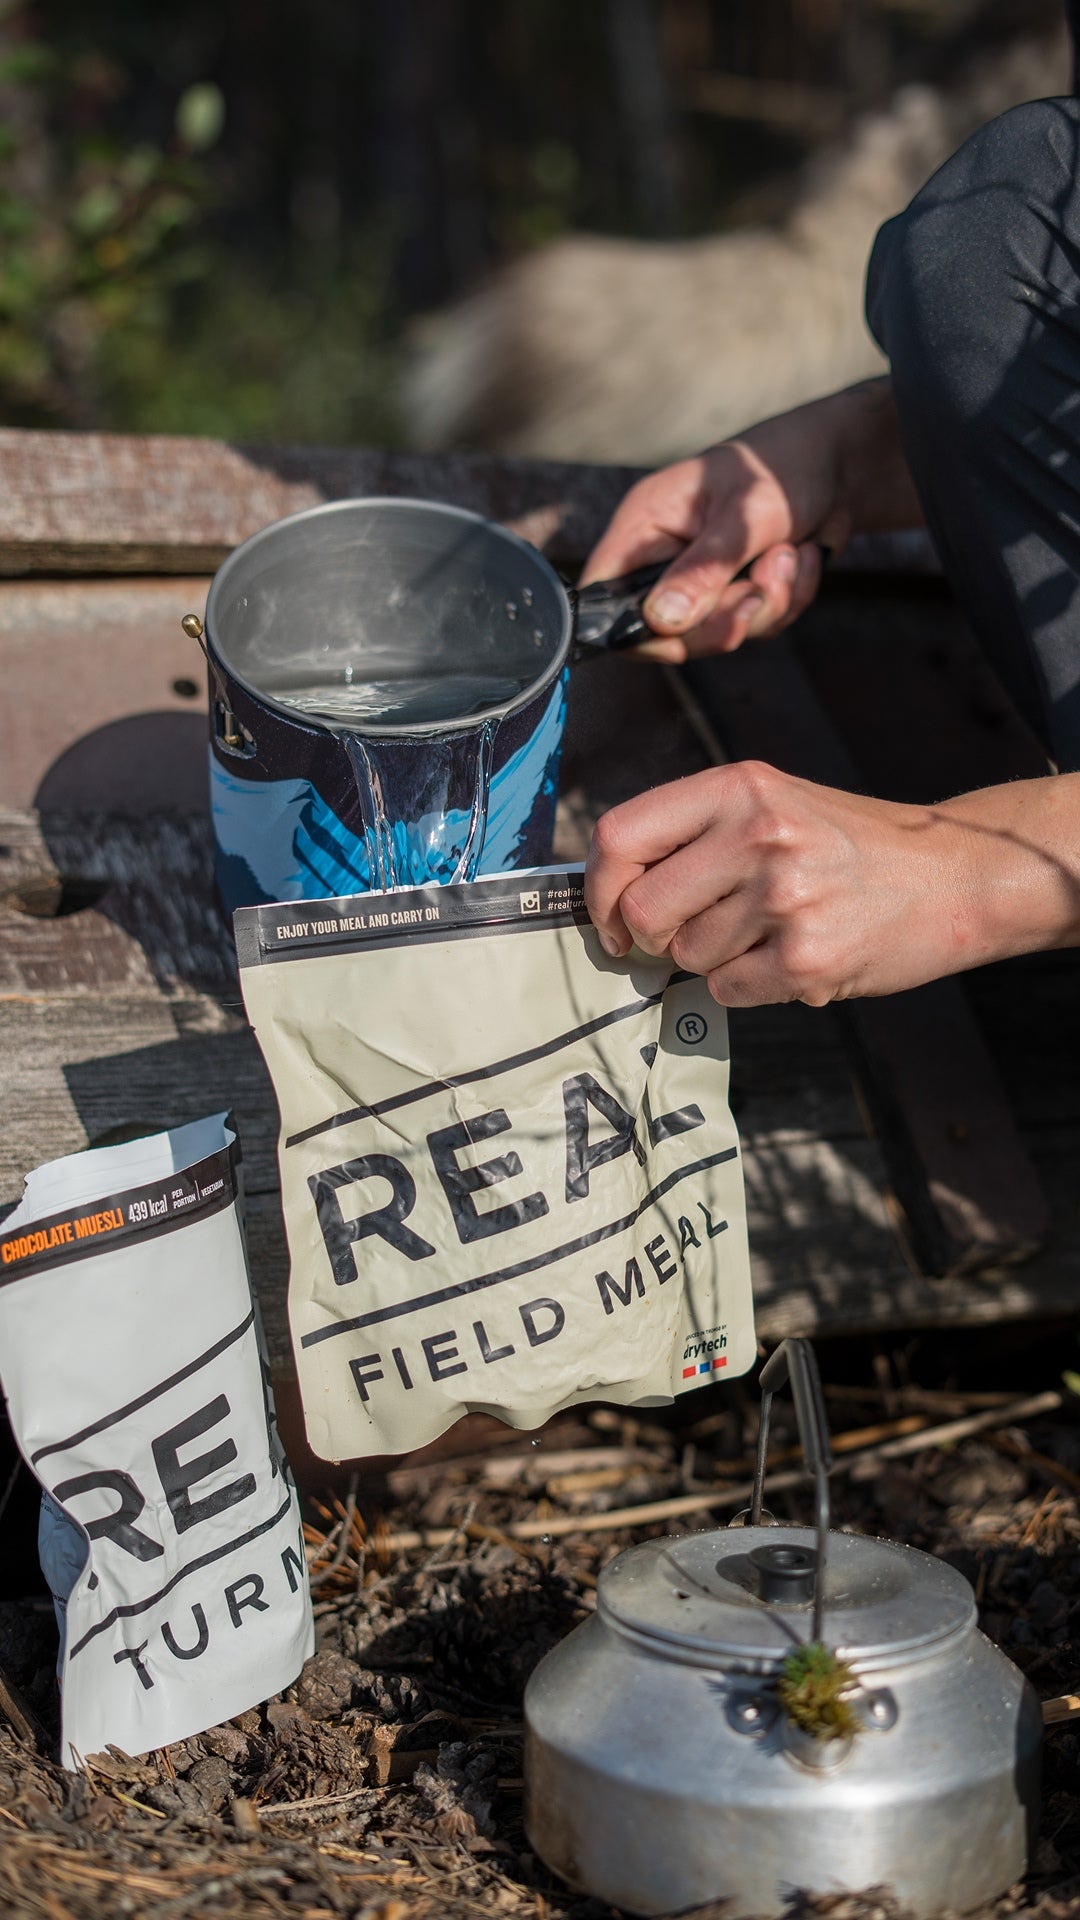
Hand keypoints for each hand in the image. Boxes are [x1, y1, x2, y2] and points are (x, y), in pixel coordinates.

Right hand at [582, 379, 919, 662]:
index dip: (633, 629)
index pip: (603, 594)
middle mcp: (665, 556)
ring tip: (790, 553)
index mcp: (646, 526)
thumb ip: (703, 569)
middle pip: (665, 632)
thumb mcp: (744, 518)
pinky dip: (788, 600)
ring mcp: (701, 578)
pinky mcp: (737, 591)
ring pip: (717, 633)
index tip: (681, 637)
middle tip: (761, 588)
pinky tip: (803, 556)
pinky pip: (755, 626)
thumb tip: (660, 621)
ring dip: (767, 604)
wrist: (841, 460)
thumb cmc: (781, 466)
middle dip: (723, 619)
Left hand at [585, 762, 986, 1006]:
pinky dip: (749, 986)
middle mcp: (758, 834)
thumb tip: (608, 893)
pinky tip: (792, 957)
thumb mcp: (773, 803)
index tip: (611, 916)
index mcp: (739, 787)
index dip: (598, 887)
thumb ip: (695, 832)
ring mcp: (784, 899)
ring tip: (770, 932)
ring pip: (685, 958)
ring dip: (714, 960)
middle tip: (697, 932)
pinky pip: (727, 991)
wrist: (955, 876)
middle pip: (641, 910)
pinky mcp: (806, 959)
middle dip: (655, 937)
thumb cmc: (850, 845)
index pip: (619, 836)